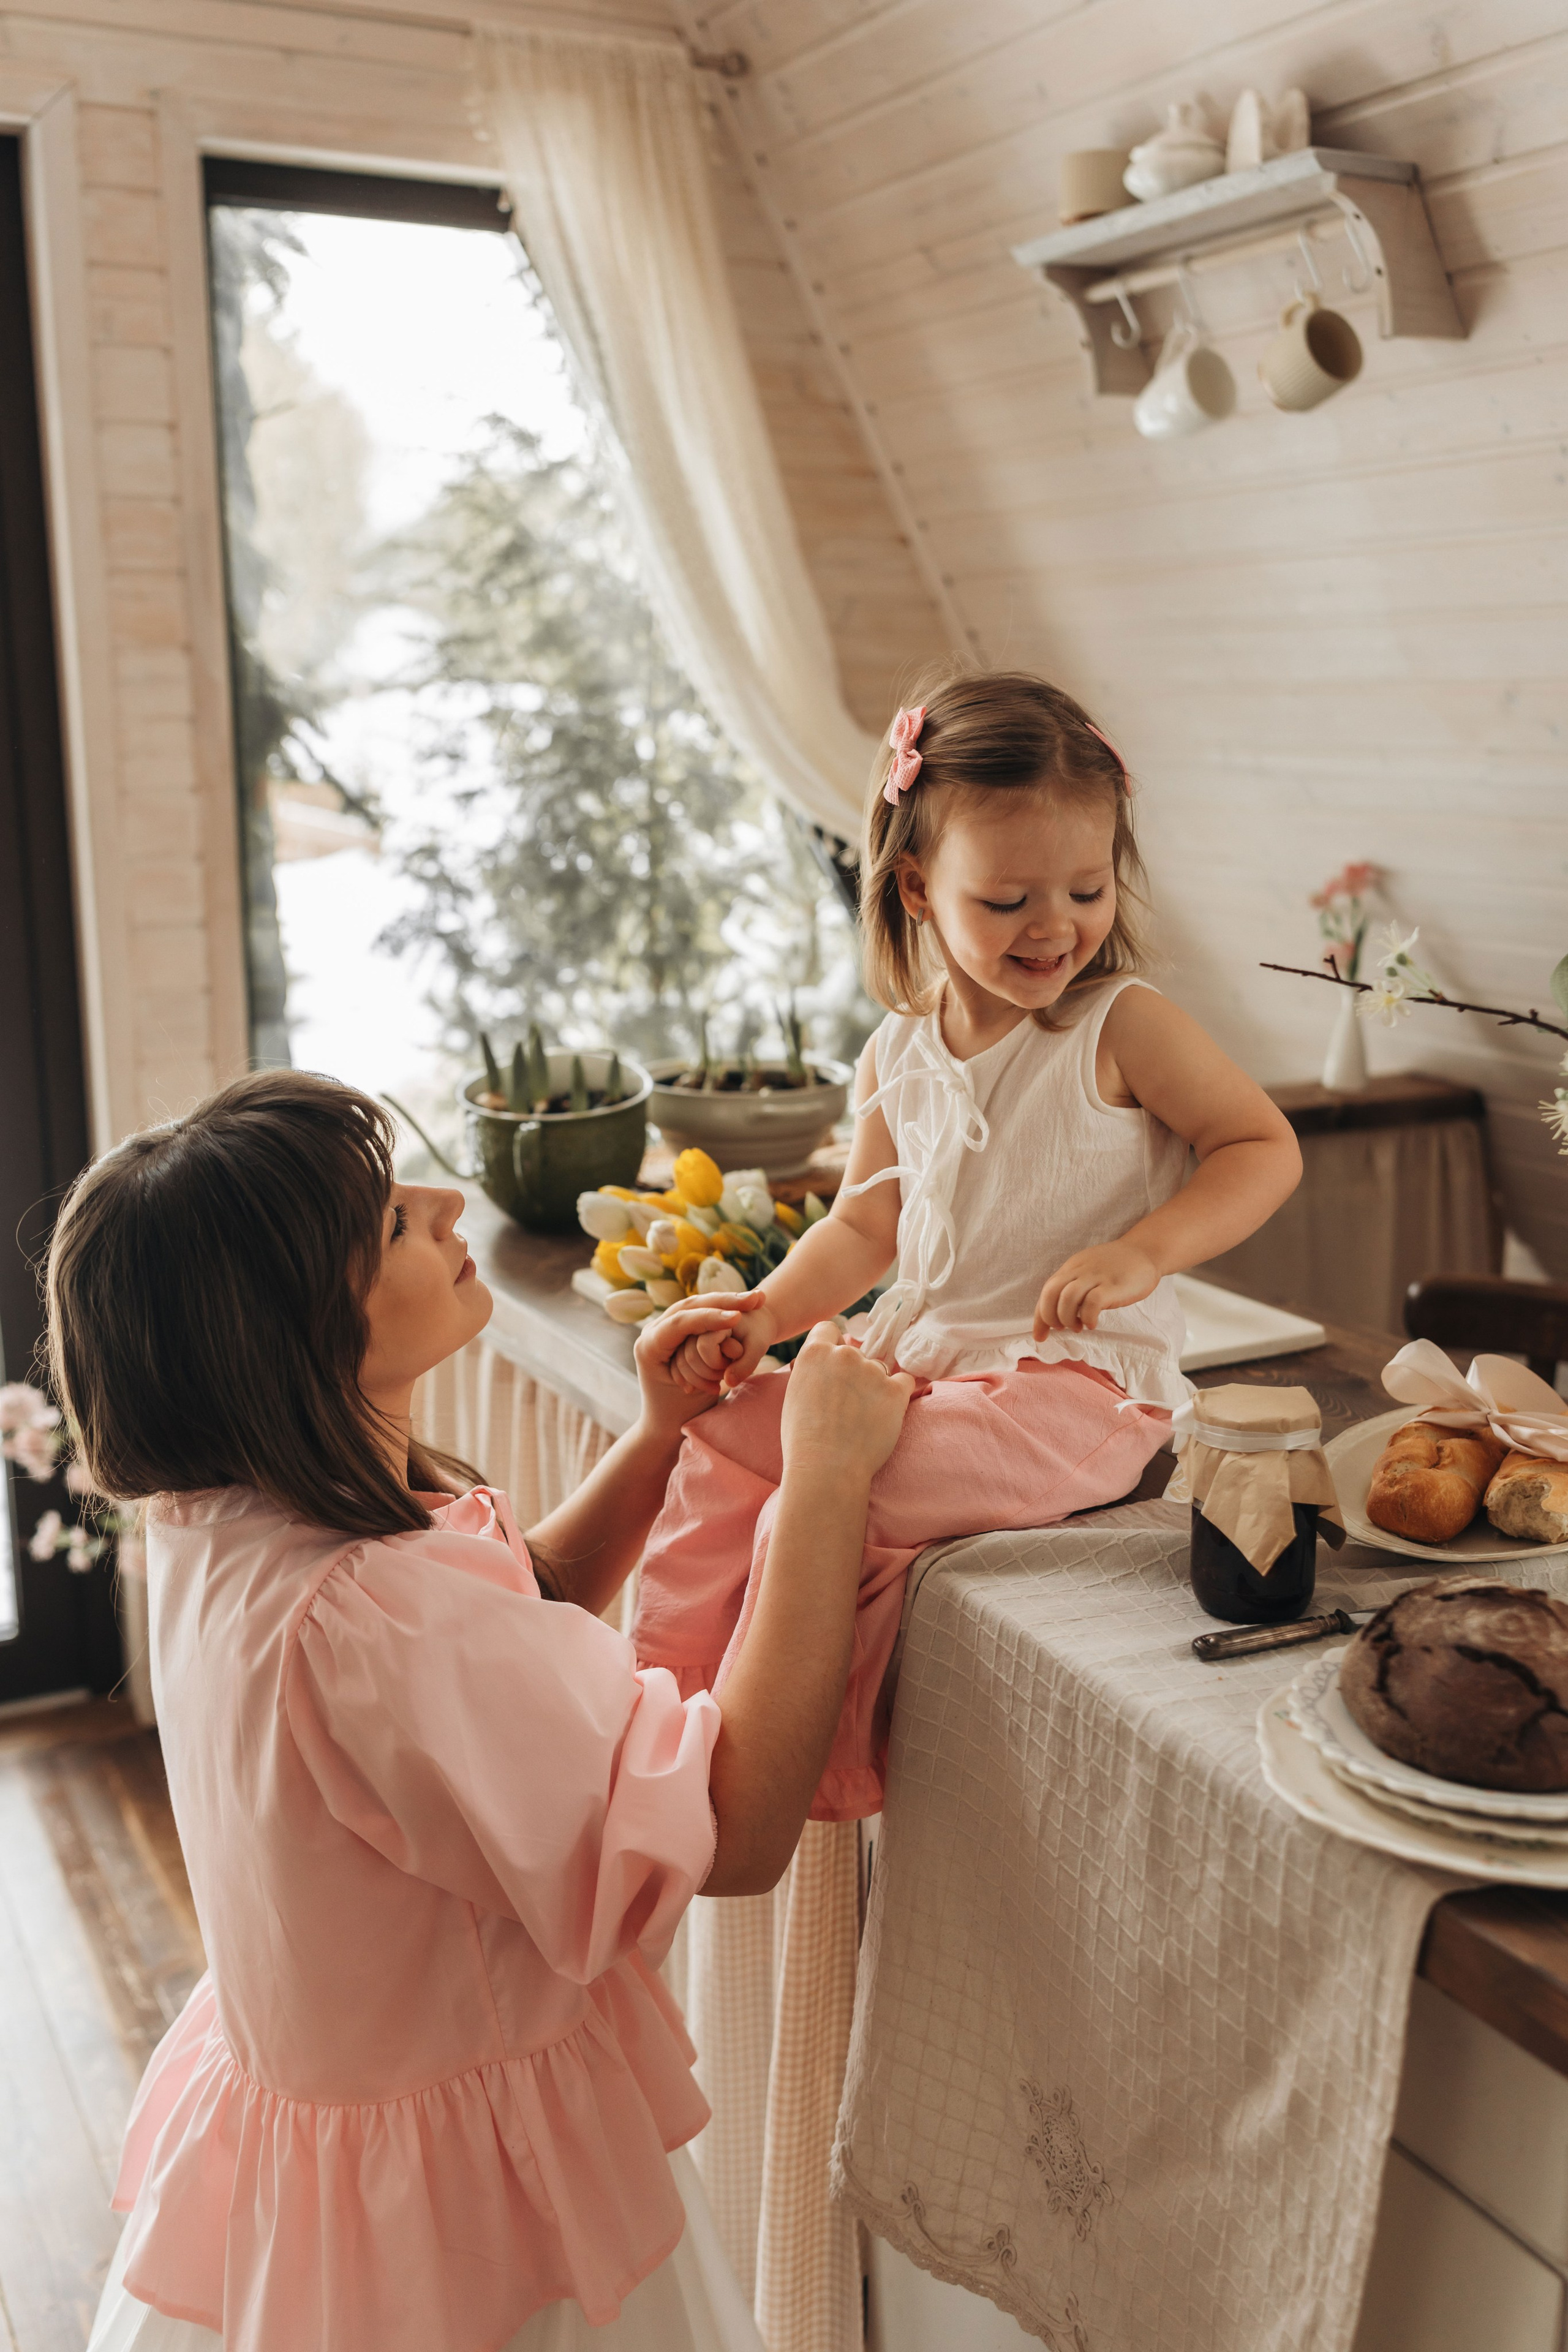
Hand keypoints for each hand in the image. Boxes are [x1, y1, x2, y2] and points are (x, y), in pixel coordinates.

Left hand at [635, 1300, 755, 1433]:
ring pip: (696, 1303)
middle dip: (724, 1301)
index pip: (680, 1323)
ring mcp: (661, 1326)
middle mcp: (651, 1332)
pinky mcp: (675, 1326)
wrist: (665, 1419)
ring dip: (726, 1300)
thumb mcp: (697, 1393)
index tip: (738, 1317)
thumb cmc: (681, 1411)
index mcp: (649, 1347)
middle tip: (757, 1300)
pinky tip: (745, 1303)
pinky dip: (721, 1306)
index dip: (710, 1318)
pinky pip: (699, 1310)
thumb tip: (731, 1367)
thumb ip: (710, 1372)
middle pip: (689, 1306)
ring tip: (756, 1299)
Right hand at [673, 1296, 779, 1394]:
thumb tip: (728, 1382)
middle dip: (711, 1371)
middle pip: (690, 1358)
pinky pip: (679, 1369)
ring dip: (702, 1379)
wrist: (751, 1325)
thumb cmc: (756, 1334)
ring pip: (681, 1365)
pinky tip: (713, 1387)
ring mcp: (685, 1336)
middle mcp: (692, 1322)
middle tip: (730, 1366)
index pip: (703, 1347)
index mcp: (709, 1314)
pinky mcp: (683, 1347)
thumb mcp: (758, 1347)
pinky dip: (695, 1381)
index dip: (720, 1360)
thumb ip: (745, 1365)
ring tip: (723, 1377)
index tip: (738, 1353)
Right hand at [780, 1322, 916, 1482]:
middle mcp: (844, 1355)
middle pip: (856, 1352)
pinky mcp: (895, 1391)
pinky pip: (905, 1381)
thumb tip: (825, 1369)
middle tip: (848, 1402)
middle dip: (855, 1371)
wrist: (827, 1469)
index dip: (833, 1346)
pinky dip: (898, 1394)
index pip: (830, 1330)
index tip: (835, 1367)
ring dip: (875, 1385)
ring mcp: (872, 1371)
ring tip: (863, 1417)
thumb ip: (812, 1373)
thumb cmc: (803, 1440)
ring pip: (880, 1369)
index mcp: (815, 1353)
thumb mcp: (795, 1395)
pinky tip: (886, 1413)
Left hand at [1034, 1242, 1160, 1335]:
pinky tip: (1093, 1323)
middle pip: (1050, 1292)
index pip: (1046, 1292)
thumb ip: (1073, 1287)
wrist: (1145, 1251)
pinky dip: (1087, 1317)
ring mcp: (1096, 1277)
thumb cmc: (1116, 1266)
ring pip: (1067, 1297)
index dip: (1039, 1318)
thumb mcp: (1088, 1272)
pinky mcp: (1113, 1285)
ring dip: (1067, 1318)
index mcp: (1071, 1269)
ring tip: (1078, 1327)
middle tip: (1061, 1329)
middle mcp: (1079, 1271)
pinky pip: (1092, 1302)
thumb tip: (1058, 1315)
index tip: (1040, 1337)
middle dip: (1049, 1317)